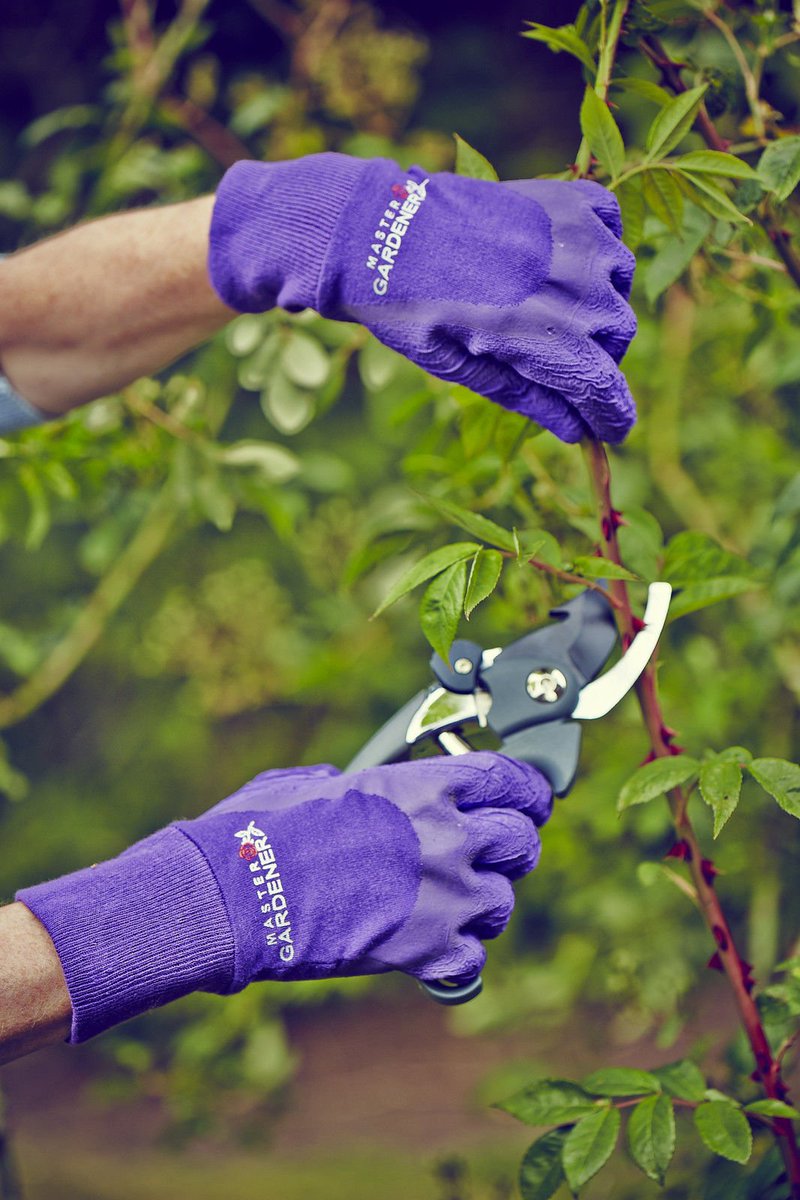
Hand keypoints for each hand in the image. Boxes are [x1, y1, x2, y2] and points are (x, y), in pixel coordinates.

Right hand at [17, 753, 551, 1042]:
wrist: (234, 894)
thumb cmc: (259, 831)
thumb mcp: (310, 784)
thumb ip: (353, 784)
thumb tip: (349, 786)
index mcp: (422, 787)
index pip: (510, 780)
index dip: (527, 790)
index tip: (530, 801)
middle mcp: (447, 836)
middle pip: (522, 841)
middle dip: (510, 848)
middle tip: (489, 857)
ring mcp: (443, 896)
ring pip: (503, 902)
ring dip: (482, 904)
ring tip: (449, 907)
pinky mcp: (426, 951)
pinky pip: (472, 958)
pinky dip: (455, 958)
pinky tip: (429, 951)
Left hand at [208, 154, 636, 442]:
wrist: (382, 233)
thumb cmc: (414, 310)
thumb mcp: (462, 369)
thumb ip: (528, 398)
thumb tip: (578, 432)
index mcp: (543, 336)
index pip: (604, 387)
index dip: (612, 416)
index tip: (612, 431)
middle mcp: (573, 286)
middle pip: (617, 337)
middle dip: (593, 357)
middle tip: (548, 354)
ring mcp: (577, 236)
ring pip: (617, 285)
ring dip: (593, 302)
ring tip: (543, 300)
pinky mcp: (570, 199)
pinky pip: (611, 230)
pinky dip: (596, 249)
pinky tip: (559, 259)